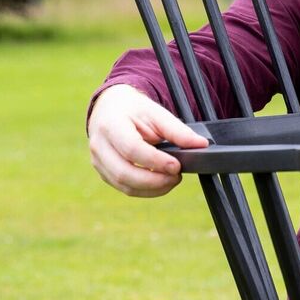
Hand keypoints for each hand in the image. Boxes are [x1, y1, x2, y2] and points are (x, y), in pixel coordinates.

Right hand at [87, 84, 208, 197]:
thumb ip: (177, 130)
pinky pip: (125, 188)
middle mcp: (99, 145)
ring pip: (124, 185)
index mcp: (111, 125)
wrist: (111, 109)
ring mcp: (98, 162)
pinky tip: (161, 183)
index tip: (177, 166)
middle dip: (155, 181)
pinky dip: (146, 190)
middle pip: (124, 172)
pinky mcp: (104, 173)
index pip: (132, 149)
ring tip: (172, 180)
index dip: (156, 161)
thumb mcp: (156, 113)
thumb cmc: (134, 111)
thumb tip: (201, 144)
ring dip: (152, 188)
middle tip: (177, 176)